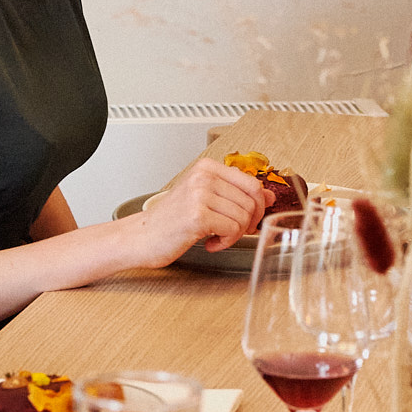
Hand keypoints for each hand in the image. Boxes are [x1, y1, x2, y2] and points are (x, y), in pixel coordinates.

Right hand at [128, 159, 267, 263]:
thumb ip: (236, 194)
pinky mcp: (198, 216)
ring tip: (217, 237)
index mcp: (207, 167)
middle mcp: (204, 176)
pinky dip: (226, 242)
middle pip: (252, 201)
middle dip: (248, 223)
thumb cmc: (172, 220)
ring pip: (244, 216)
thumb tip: (268, 195)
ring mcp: (200, 194)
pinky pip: (233, 230)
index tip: (249, 219)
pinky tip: (210, 243)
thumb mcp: (205, 199)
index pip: (252, 183)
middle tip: (233, 232)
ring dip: (235, 234)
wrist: (143, 236)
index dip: (258, 206)